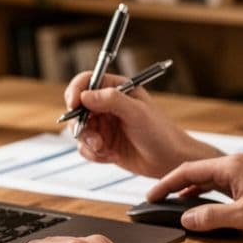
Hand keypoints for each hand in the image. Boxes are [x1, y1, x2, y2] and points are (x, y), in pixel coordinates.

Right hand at [65, 71, 217, 178]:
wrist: (169, 161)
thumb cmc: (160, 133)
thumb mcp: (137, 112)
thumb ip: (111, 100)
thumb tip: (85, 95)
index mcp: (116, 89)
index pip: (87, 81)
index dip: (75, 91)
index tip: (73, 104)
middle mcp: (107, 105)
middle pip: (77, 108)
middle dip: (81, 125)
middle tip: (94, 138)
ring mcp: (104, 125)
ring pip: (79, 130)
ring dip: (89, 142)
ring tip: (105, 149)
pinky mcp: (103, 144)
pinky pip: (85, 148)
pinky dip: (94, 154)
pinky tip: (111, 156)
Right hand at [147, 154, 242, 238]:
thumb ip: (211, 218)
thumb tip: (185, 219)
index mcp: (230, 166)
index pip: (187, 171)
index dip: (165, 184)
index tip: (150, 196)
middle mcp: (235, 164)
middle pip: (195, 172)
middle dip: (173, 186)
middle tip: (155, 200)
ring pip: (207, 178)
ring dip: (189, 190)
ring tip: (172, 204)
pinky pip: (219, 184)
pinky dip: (204, 193)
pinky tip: (199, 204)